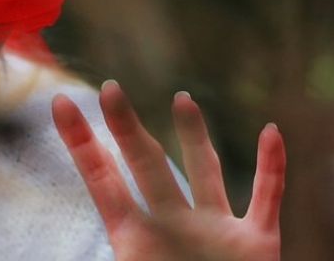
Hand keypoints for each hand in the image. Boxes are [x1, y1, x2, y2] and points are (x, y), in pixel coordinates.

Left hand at [52, 80, 285, 260]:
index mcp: (136, 239)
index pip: (101, 181)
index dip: (80, 143)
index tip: (60, 104)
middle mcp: (173, 224)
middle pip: (148, 166)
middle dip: (128, 129)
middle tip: (109, 88)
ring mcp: (215, 230)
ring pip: (204, 172)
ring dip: (196, 136)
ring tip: (181, 98)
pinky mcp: (256, 244)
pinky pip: (266, 199)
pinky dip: (273, 167)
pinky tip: (271, 131)